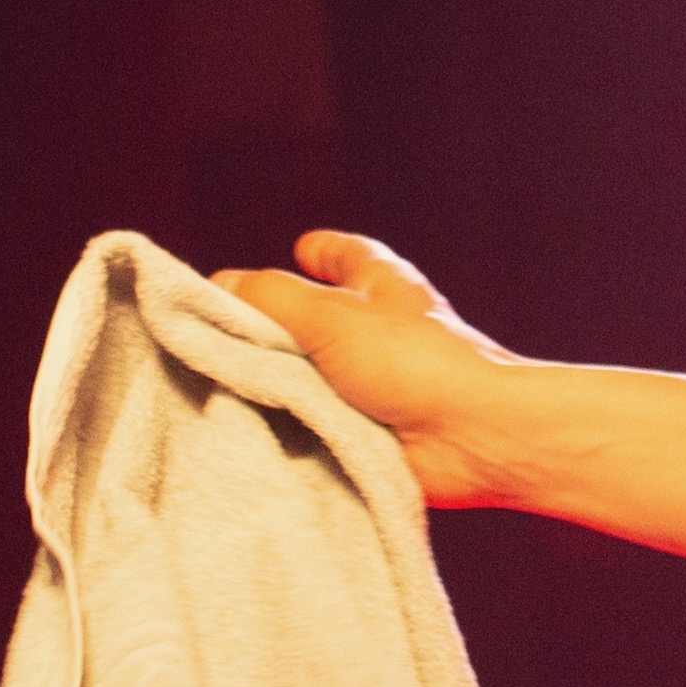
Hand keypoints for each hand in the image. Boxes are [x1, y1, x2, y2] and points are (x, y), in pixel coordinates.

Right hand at [214, 231, 540, 511]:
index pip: (348, 256)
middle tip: (220, 330)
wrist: (469, 438)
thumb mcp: (332, 316)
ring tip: (216, 385)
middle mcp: (379, 331)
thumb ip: (272, 298)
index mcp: (380, 286)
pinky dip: (289, 425)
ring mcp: (374, 383)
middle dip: (276, 325)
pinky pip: (317, 422)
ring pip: (312, 375)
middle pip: (319, 319)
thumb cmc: (413, 361)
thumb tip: (221, 284)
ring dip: (275, 382)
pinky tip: (248, 431)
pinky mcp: (367, 430)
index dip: (323, 250)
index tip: (300, 248)